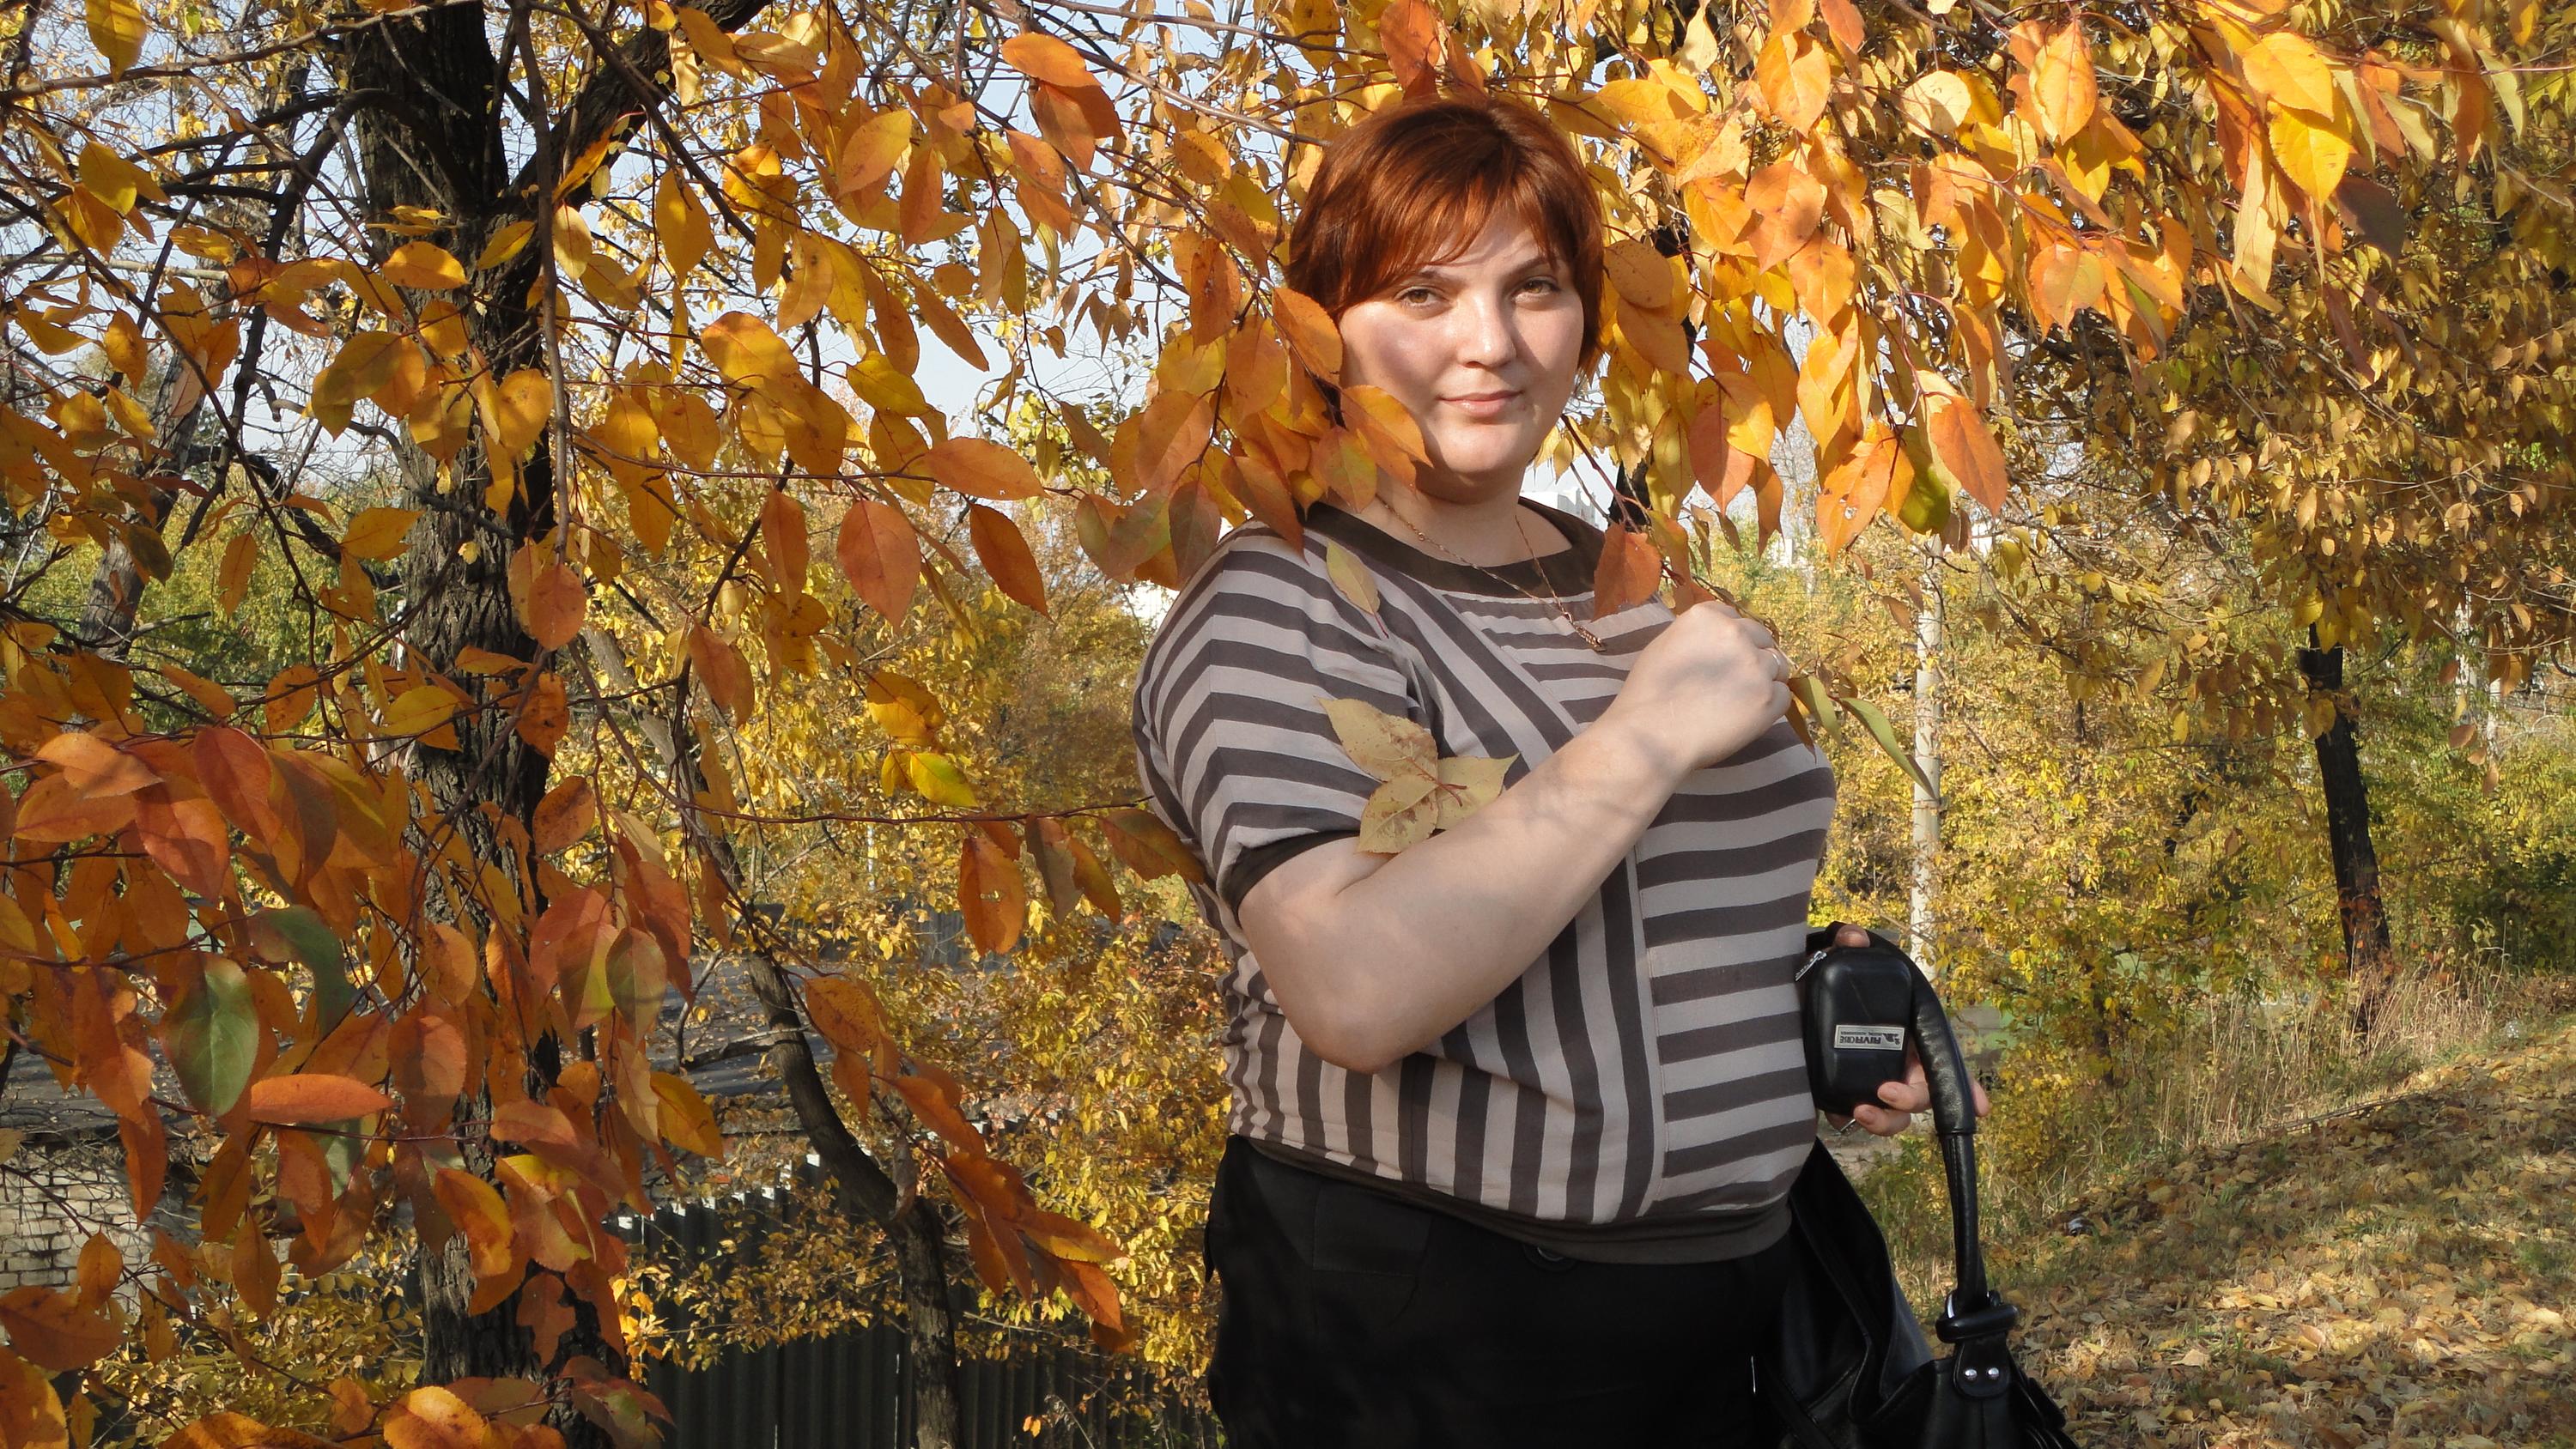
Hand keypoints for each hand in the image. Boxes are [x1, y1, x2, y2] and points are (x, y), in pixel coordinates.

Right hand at [1600, 597, 1792, 778]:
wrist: (1653, 734)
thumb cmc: (1648, 694)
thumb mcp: (1665, 646)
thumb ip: (1697, 636)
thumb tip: (1716, 643)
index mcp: (1707, 616)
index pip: (1734, 616)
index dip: (1731, 638)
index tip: (1722, 656)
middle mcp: (1736, 633)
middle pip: (1762, 637)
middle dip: (1752, 655)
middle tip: (1733, 681)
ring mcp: (1756, 665)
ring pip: (1777, 665)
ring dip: (1764, 679)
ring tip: (1739, 701)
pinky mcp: (1769, 697)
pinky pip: (1784, 694)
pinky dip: (1771, 704)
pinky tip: (1747, 715)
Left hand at [1817, 923, 1993, 1136]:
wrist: (1782, 997)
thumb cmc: (1821, 980)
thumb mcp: (1833, 960)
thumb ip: (1845, 944)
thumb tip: (1853, 938)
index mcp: (1908, 1031)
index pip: (1944, 1059)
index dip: (1964, 1084)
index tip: (1980, 1107)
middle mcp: (1895, 1060)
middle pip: (1921, 1093)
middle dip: (1911, 1099)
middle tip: (1885, 1092)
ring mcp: (1869, 1079)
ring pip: (1892, 1115)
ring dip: (1885, 1120)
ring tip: (1860, 1110)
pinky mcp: (1838, 1091)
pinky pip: (1848, 1116)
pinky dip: (1846, 1120)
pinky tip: (1836, 1115)